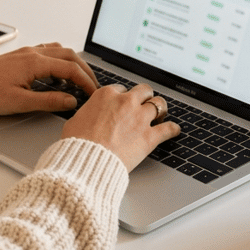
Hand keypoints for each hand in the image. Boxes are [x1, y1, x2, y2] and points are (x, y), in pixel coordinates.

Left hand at [0, 43, 97, 114]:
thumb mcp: (19, 103)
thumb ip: (48, 101)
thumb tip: (71, 101)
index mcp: (35, 63)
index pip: (70, 69)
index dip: (86, 82)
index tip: (93, 94)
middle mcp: (33, 53)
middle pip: (69, 56)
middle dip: (85, 71)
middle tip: (92, 87)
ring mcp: (27, 52)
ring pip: (60, 51)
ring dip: (73, 63)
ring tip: (79, 80)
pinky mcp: (21, 56)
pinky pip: (48, 52)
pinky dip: (59, 61)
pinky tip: (57, 74)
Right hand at [61, 82, 180, 171]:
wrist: (87, 161)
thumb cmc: (77, 143)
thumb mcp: (75, 120)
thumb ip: (88, 113)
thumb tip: (89, 116)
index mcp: (107, 95)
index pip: (120, 89)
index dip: (122, 97)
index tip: (123, 103)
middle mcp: (126, 102)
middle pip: (143, 91)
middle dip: (144, 97)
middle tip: (144, 103)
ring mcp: (139, 118)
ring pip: (158, 104)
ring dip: (160, 108)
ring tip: (161, 113)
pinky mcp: (149, 136)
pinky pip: (168, 129)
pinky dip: (172, 129)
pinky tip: (174, 130)